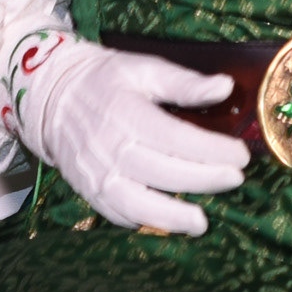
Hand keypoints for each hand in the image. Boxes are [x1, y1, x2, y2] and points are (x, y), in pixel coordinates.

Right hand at [1, 31, 247, 233]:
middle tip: (236, 180)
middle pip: (165, 173)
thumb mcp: (143, 69)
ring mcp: (96, 174)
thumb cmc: (104, 80)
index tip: (241, 155)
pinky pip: (116, 214)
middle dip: (205, 180)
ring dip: (172, 217)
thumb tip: (225, 87)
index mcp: (127, 113)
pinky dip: (144, 222)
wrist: (51, 96)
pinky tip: (168, 222)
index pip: (177, 139)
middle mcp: (110, 148)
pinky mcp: (88, 191)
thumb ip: (184, 82)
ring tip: (202, 223)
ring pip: (138, 205)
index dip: (213, 150)